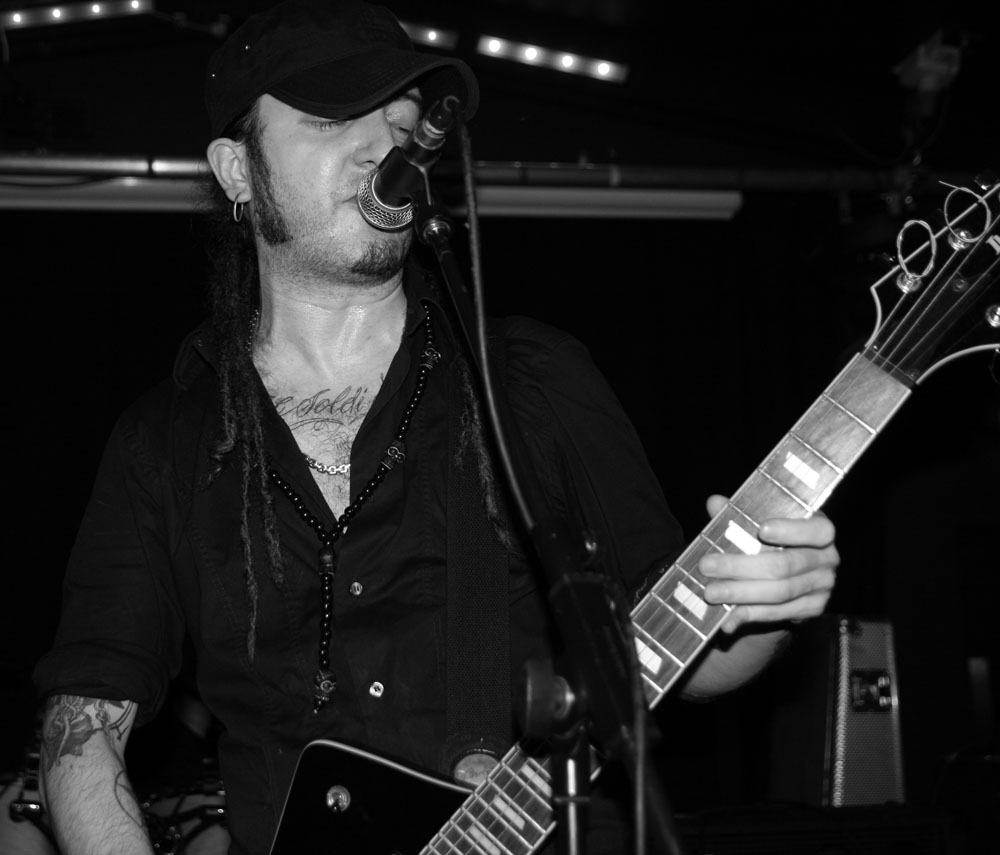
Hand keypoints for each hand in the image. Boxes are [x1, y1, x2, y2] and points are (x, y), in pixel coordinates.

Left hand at [699, 494, 837, 633]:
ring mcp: (822, 586)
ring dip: (741, 593)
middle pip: (784, 565)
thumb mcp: (757, 524)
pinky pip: (779, 613)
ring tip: (710, 592)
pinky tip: (728, 617)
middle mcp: (827, 558)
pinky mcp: (813, 609)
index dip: (791, 530)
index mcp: (819, 530)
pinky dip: (751, 614)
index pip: (817, 530)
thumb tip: (714, 502)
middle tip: (706, 566)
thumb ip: (739, 515)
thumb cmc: (771, 542)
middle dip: (741, 567)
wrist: (784, 578)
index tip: (761, 529)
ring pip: (780, 592)